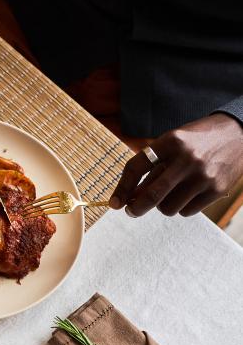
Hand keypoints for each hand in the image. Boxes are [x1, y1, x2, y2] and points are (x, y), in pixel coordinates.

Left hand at [111, 113, 242, 216]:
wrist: (239, 133)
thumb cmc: (196, 141)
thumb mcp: (172, 143)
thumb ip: (151, 166)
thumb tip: (129, 198)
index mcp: (171, 142)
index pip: (136, 167)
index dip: (122, 188)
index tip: (115, 203)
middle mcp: (187, 159)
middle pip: (152, 195)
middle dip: (136, 208)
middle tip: (131, 211)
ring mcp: (204, 176)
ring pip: (168, 208)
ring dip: (163, 205)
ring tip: (171, 192)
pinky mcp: (217, 189)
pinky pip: (186, 212)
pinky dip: (181, 207)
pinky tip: (187, 193)